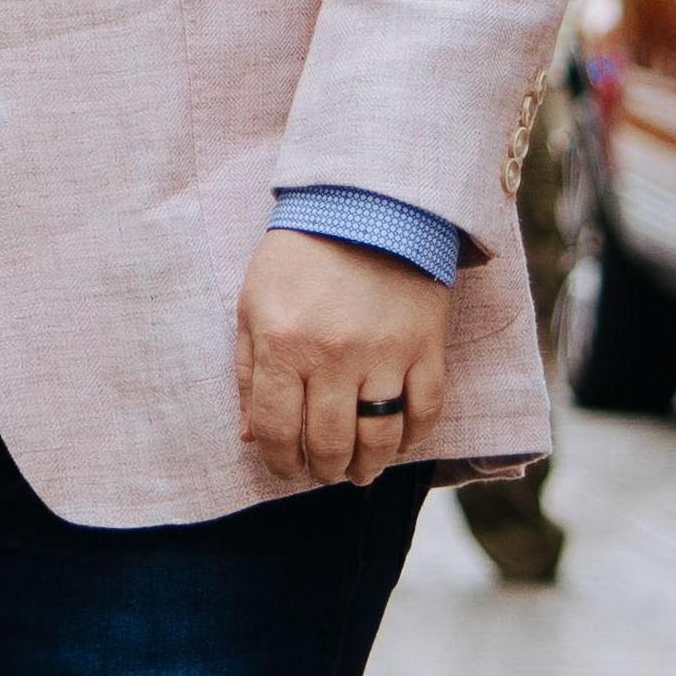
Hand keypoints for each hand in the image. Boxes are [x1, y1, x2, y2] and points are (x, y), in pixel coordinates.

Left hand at [238, 227, 440, 487]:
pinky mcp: (426, 346)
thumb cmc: (299, 256)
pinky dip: (411, 439)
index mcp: (282, 344)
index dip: (278, 462)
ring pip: (378, 438)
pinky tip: (395, 444)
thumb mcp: (253, 306)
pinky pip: (425, 412)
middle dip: (322, 470)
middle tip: (322, 472)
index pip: (276, 429)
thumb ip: (249, 373)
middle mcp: (333, 355)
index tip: (284, 469)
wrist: (368, 203)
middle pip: (328, 443)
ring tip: (358, 471)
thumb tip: (250, 438)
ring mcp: (385, 353)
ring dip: (366, 467)